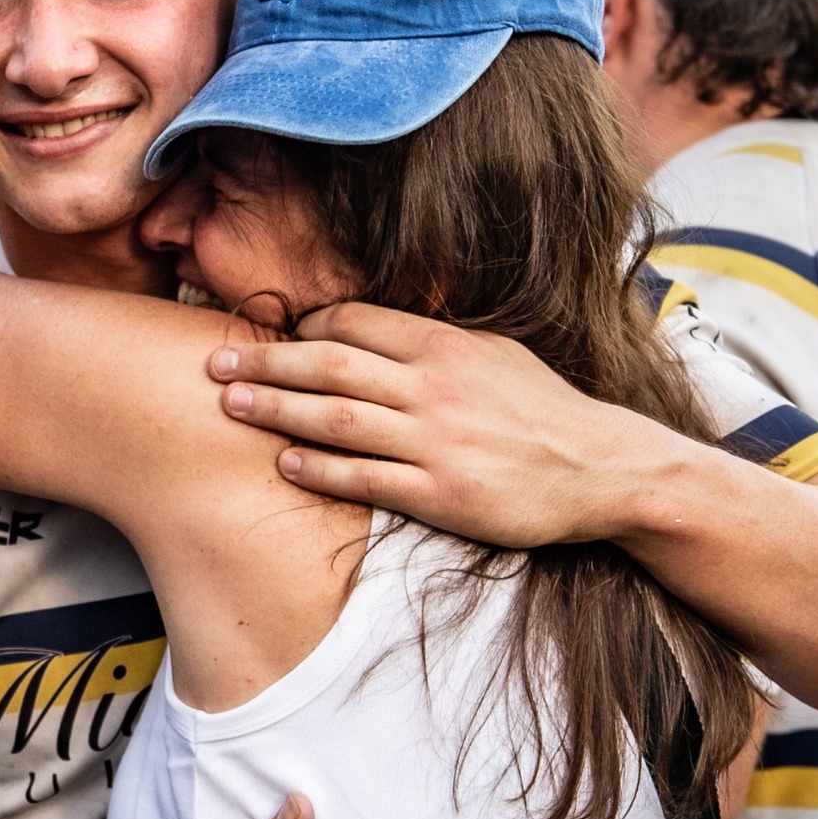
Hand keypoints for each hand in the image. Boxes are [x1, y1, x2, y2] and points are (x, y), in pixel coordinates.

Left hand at [208, 302, 672, 547]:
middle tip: (214, 361)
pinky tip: (283, 463)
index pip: (353, 323)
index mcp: (445, 345)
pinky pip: (365, 478)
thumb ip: (431, 342)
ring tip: (229, 405)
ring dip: (276, 411)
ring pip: (337, 419)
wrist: (603, 471)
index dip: (302, 327)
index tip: (268, 335)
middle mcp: (434, 387)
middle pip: (329, 365)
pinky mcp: (442, 494)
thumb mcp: (493, 354)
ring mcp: (436, 442)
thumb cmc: (542, 411)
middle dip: (265, 362)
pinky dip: (319, 469)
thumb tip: (368, 327)